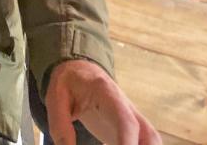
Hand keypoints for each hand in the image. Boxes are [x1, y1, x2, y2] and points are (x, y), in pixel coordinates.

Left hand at [45, 59, 160, 144]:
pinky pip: (143, 143)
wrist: (80, 69)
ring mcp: (130, 118)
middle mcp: (125, 107)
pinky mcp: (129, 129)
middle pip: (149, 135)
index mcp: (107, 94)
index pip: (125, 121)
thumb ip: (60, 126)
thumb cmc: (68, 82)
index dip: (128, 142)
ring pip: (152, 140)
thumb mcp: (55, 98)